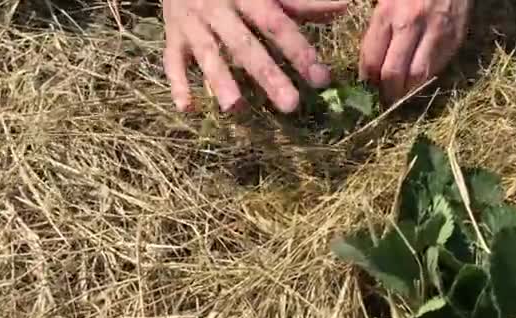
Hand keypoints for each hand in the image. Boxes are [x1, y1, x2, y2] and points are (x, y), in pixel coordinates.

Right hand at [162, 0, 347, 112]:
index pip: (277, 26)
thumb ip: (301, 2)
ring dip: (220, 82)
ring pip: (208, 55)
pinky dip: (177, 84)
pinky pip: (172, 61)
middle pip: (246, 46)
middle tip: (290, 106)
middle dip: (268, 76)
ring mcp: (193, 24)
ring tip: (234, 109)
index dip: (299, 52)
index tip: (321, 80)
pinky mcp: (173, 36)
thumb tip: (344, 6)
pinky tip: (187, 108)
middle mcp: (220, 10)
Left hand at [359, 0, 471, 107]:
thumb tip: (367, 60)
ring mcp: (436, 31)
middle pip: (393, 74)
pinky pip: (438, 67)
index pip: (372, 60)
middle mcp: (411, 24)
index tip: (366, 86)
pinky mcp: (455, 36)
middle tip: (382, 98)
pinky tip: (418, 79)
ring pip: (418, 76)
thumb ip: (375, 25)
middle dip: (386, 92)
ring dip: (407, 91)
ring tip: (399, 94)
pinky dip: (426, 78)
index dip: (366, 79)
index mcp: (388, 12)